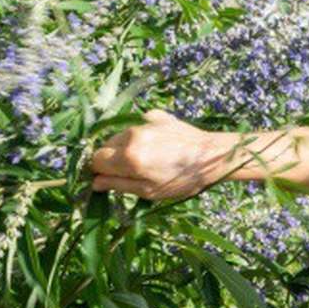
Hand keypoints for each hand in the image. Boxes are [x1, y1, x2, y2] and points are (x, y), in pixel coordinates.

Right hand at [89, 109, 251, 199]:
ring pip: (121, 135)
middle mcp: (131, 135)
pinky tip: (159, 146)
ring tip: (150, 159)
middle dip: (112, 159)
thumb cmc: (183, 180)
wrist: (213, 156)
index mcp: (128, 157)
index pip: (95, 160)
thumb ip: (118, 186)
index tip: (109, 178)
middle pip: (106, 146)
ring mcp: (143, 122)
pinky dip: (142, 135)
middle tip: (132, 171)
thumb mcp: (150, 191)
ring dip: (126, 147)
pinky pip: (139, 126)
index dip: (99, 171)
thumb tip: (94, 182)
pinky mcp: (156, 115)